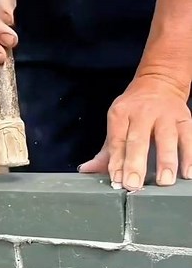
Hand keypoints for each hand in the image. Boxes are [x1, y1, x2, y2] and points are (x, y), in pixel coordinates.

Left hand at [79, 75, 191, 189]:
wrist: (159, 82)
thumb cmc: (134, 110)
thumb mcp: (117, 124)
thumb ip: (106, 151)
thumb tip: (86, 170)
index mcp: (121, 113)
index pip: (117, 141)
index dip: (116, 162)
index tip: (117, 180)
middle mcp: (143, 112)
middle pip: (138, 140)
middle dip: (135, 163)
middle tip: (133, 184)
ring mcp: (165, 115)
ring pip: (166, 138)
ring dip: (165, 161)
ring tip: (164, 181)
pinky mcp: (184, 118)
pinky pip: (188, 138)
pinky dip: (189, 156)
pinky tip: (187, 173)